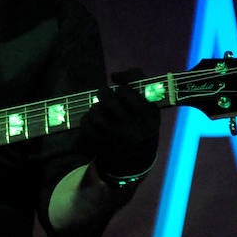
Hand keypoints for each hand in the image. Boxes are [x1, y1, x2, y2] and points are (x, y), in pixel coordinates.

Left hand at [79, 69, 160, 184]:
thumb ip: (137, 80)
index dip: (122, 88)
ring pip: (96, 112)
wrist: (136, 160)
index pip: (127, 92)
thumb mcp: (150, 104)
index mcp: (148, 118)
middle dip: (104, 93)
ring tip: (101, 109)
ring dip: (95, 107)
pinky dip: (87, 119)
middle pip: (108, 100)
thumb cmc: (142, 123)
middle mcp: (132, 129)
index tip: (122, 91)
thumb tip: (114, 76)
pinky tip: (95, 121)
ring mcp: (115, 139)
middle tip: (105, 94)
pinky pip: (86, 124)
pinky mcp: (101, 146)